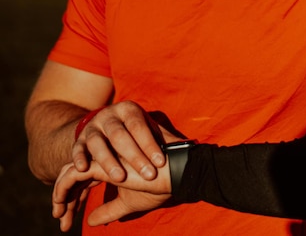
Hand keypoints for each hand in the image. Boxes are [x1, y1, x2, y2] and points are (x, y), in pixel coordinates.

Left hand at [52, 158, 171, 231]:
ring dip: (60, 193)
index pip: (86, 180)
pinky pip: (72, 174)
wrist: (172, 174)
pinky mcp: (101, 163)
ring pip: (70, 172)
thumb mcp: (129, 203)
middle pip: (75, 173)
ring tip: (58, 213)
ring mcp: (102, 159)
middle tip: (60, 217)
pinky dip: (62, 187)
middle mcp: (105, 159)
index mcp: (111, 166)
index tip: (67, 220)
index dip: (75, 198)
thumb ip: (109, 210)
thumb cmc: (157, 186)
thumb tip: (91, 221)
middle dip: (65, 196)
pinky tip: (59, 201)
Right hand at [72, 101, 176, 182]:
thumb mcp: (147, 130)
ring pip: (98, 142)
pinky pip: (78, 149)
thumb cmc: (133, 132)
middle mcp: (109, 115)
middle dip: (134, 155)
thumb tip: (189, 147)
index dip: (149, 144)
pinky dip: (80, 158)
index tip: (161, 163)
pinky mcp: (79, 140)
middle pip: (120, 134)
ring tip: (120, 178)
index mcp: (129, 109)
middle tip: (147, 175)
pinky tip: (84, 169)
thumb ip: (163, 138)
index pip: (140, 126)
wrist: (105, 126)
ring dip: (108, 160)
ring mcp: (93, 127)